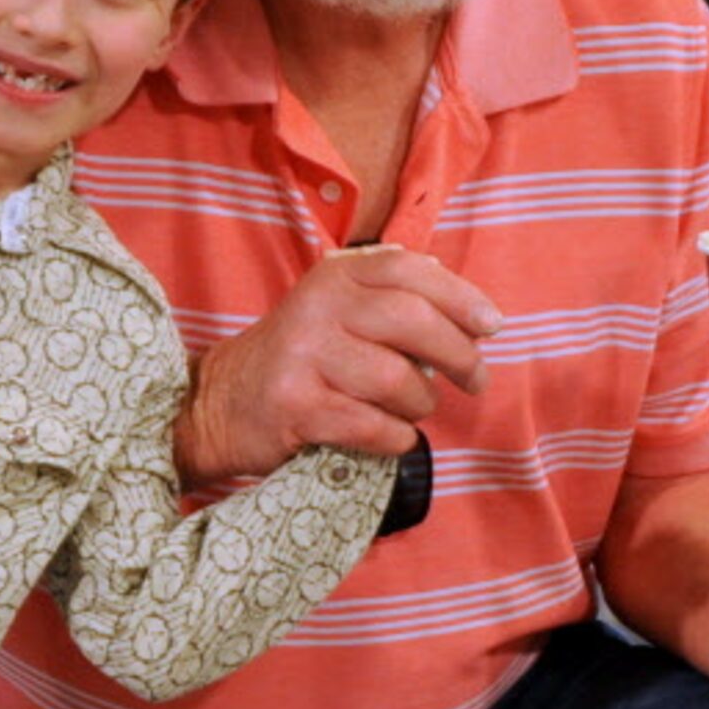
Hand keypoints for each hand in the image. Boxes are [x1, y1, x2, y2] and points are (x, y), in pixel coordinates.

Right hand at [176, 246, 500, 481]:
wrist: (217, 404)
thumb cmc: (298, 360)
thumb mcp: (334, 311)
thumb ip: (390, 299)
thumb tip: (466, 304)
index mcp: (334, 277)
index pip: (409, 271)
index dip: (460, 297)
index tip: (492, 326)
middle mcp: (317, 308)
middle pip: (413, 322)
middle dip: (459, 356)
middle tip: (475, 380)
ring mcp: (304, 357)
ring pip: (397, 380)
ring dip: (420, 404)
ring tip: (411, 410)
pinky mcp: (296, 407)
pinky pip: (372, 425)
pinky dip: (395, 437)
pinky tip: (391, 436)